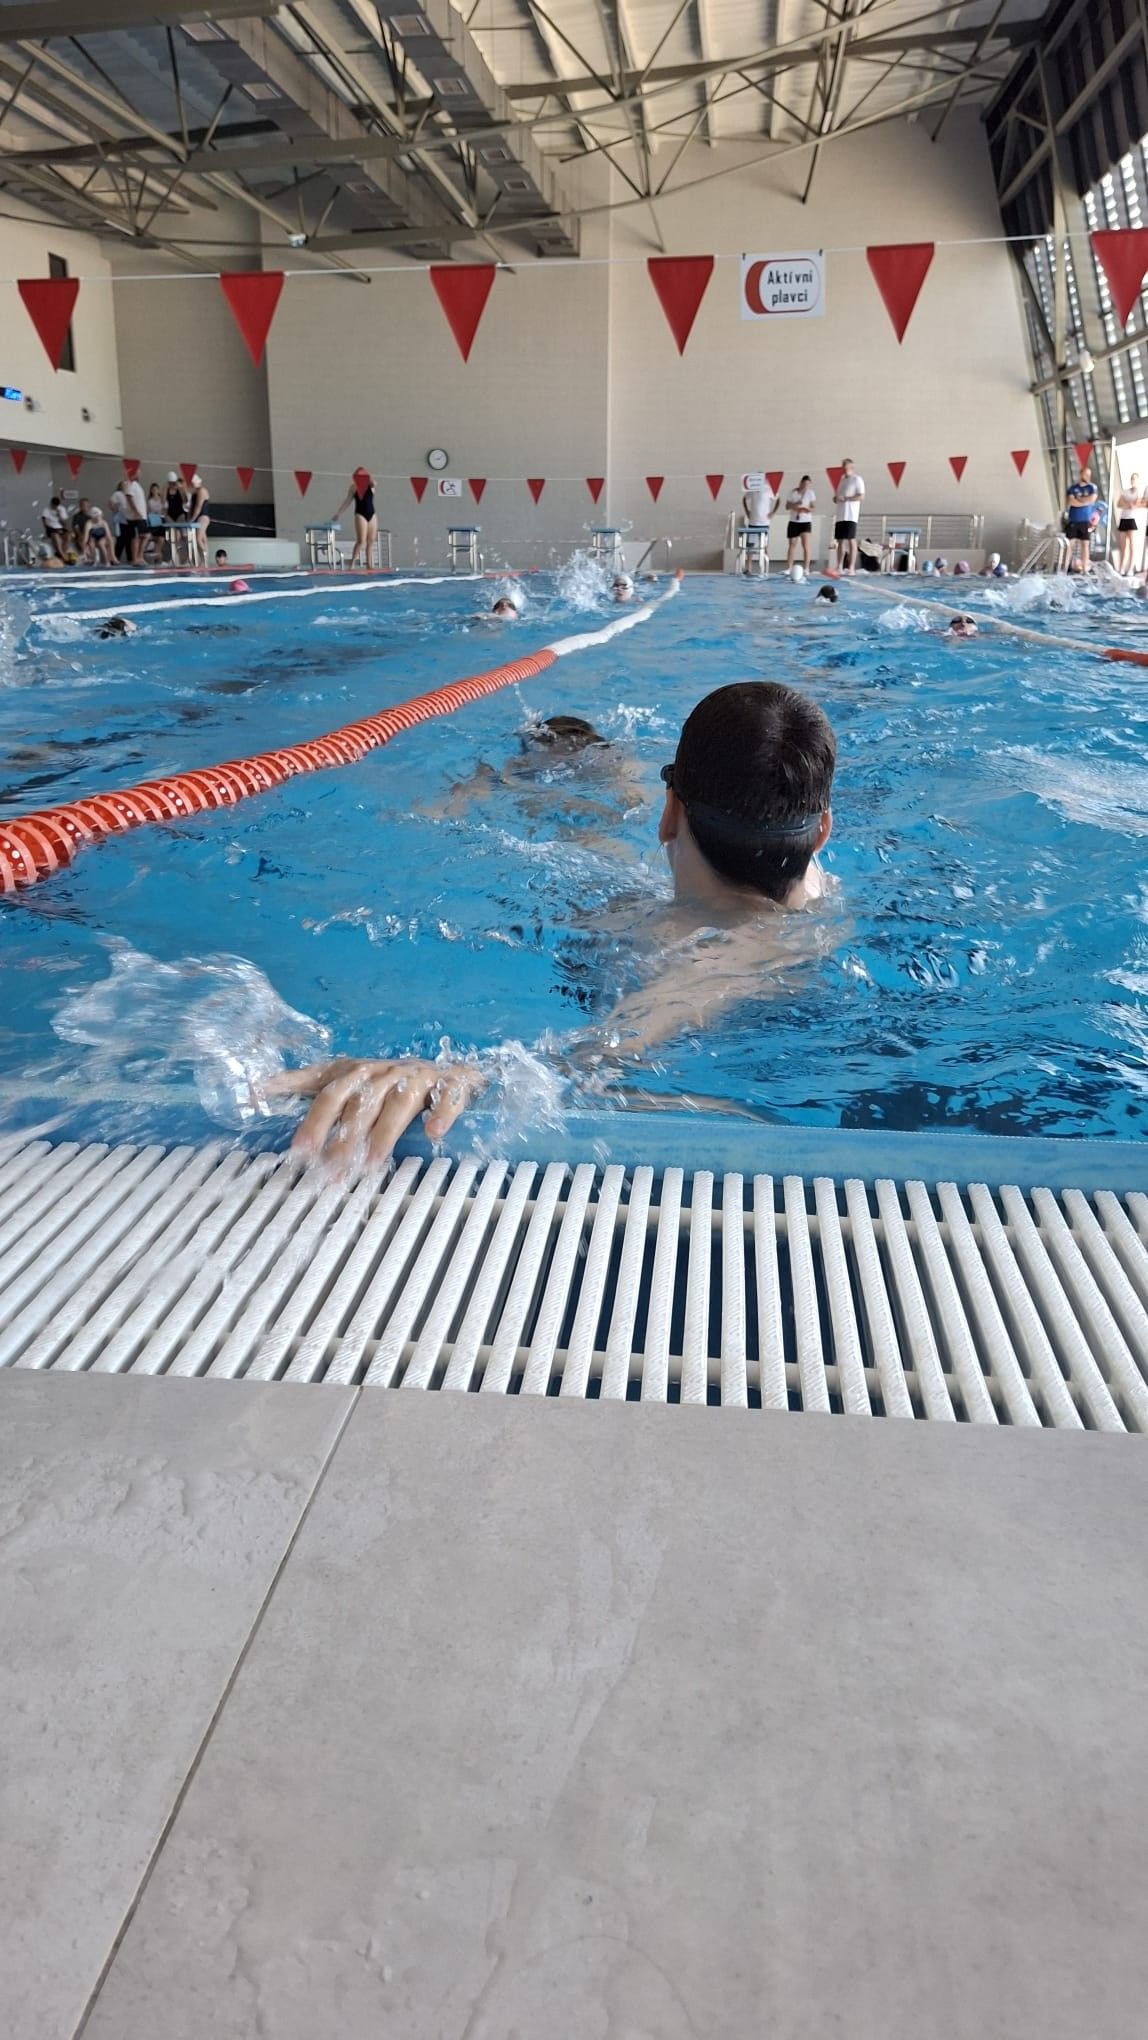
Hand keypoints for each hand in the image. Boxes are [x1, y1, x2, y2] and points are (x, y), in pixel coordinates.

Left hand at [263, 1056, 482, 1167]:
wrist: (450, 1072)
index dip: (313, 1120)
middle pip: (360, 1101)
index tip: (298, 1150)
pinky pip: (446, 1099)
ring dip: (384, 1133)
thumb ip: (305, 1083)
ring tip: (371, 1163)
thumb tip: (258, 1089)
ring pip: (398, 1104)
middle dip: (342, 1134)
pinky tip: (433, 1134)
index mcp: (359, 1072)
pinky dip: (440, 1114)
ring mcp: (418, 1078)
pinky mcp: (450, 1085)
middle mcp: (385, 1072)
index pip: (329, 1093)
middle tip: (328, 1166)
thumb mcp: (346, 1078)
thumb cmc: (388, 1080)